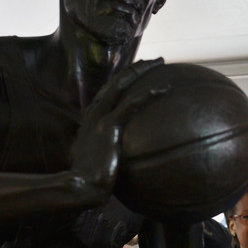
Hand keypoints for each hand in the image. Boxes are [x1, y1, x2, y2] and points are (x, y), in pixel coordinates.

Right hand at [70, 59, 165, 202]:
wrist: (81, 186)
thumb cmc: (91, 177)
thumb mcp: (99, 156)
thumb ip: (107, 147)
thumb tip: (119, 151)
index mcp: (92, 117)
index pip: (110, 89)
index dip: (126, 76)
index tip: (141, 69)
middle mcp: (94, 112)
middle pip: (117, 81)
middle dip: (137, 67)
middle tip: (156, 61)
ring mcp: (100, 117)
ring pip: (123, 84)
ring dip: (142, 70)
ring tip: (160, 62)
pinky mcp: (109, 127)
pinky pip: (132, 104)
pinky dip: (149, 94)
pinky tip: (166, 88)